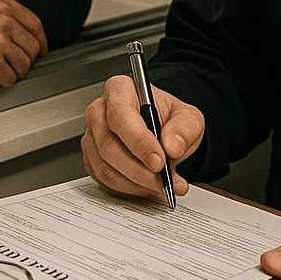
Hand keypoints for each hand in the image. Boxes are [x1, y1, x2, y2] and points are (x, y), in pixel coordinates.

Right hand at [0, 0, 48, 89]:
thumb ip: (2, 16)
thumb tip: (23, 31)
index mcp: (2, 4)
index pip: (35, 24)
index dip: (39, 41)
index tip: (40, 50)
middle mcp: (3, 19)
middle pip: (32, 47)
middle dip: (24, 59)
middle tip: (9, 63)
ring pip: (24, 65)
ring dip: (12, 71)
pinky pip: (10, 79)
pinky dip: (1, 82)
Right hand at [82, 74, 204, 199]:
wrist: (163, 131)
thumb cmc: (169, 118)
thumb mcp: (188, 117)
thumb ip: (184, 128)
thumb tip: (172, 146)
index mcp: (120, 90)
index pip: (120, 116)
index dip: (139, 142)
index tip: (159, 161)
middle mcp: (100, 112)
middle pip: (109, 146)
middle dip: (139, 170)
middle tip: (163, 182)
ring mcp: (92, 137)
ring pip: (106, 168)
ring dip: (136, 184)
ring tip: (161, 186)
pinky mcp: (92, 159)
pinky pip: (104, 180)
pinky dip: (128, 189)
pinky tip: (148, 187)